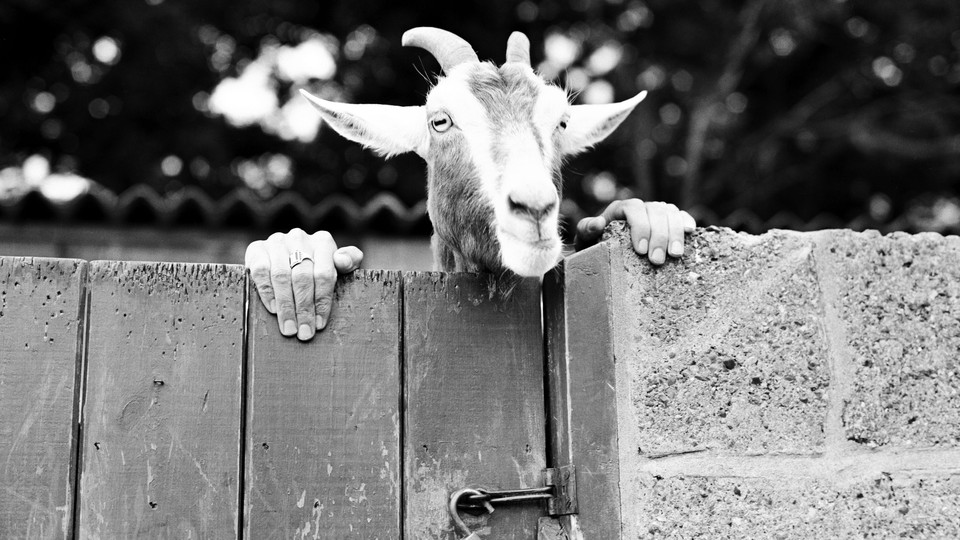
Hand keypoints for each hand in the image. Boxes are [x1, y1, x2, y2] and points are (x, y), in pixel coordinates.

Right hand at [245, 228, 362, 340]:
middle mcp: (299, 238)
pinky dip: (267, 292)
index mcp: (323, 241)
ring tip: (289, 328)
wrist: (285, 257)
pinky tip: (274, 309)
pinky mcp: (257, 248)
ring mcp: (277, 242)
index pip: (324, 274)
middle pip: (302, 277)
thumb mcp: (337, 264)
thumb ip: (349, 261)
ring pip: (281, 276)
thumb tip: (343, 261)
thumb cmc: (317, 266)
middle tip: (304, 332)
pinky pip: (260, 271)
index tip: (319, 324)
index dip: (322, 301)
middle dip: (303, 309)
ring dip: (285, 306)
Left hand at [574, 199, 695, 264]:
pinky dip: (686, 221)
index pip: (633, 209)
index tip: (640, 250)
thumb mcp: (585, 238)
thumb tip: (598, 222)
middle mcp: (640, 208)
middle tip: (657, 260)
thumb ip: (587, 229)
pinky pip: (680, 215)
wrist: (603, 253)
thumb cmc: (593, 245)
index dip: (640, 226)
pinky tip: (690, 232)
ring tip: (675, 255)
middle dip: (659, 236)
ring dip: (675, 232)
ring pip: (670, 213)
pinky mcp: (667, 222)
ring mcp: (655, 214)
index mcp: (621, 208)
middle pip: (655, 212)